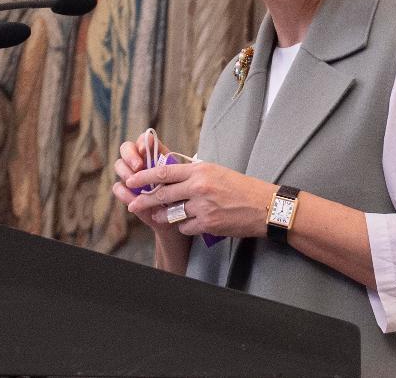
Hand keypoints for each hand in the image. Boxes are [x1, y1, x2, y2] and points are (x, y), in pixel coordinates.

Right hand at [110, 132, 178, 234]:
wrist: (177, 218)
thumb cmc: (182, 195)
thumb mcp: (180, 181)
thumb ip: (170, 169)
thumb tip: (162, 159)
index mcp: (155, 155)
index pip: (144, 140)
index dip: (143, 142)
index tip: (144, 150)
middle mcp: (140, 162)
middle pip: (126, 148)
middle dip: (130, 156)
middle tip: (138, 167)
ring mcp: (131, 176)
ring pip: (119, 165)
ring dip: (126, 172)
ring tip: (134, 184)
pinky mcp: (126, 192)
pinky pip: (118, 187)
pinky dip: (124, 192)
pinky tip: (132, 200)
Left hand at [124, 161, 276, 238]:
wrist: (264, 206)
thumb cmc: (241, 187)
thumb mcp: (217, 171)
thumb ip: (194, 173)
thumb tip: (170, 176)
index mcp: (200, 170)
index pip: (164, 172)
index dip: (144, 177)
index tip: (131, 180)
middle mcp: (199, 186)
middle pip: (163, 194)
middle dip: (145, 200)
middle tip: (133, 204)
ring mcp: (203, 206)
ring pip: (172, 213)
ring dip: (164, 216)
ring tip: (159, 216)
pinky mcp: (208, 223)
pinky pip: (185, 226)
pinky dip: (185, 226)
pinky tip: (191, 223)